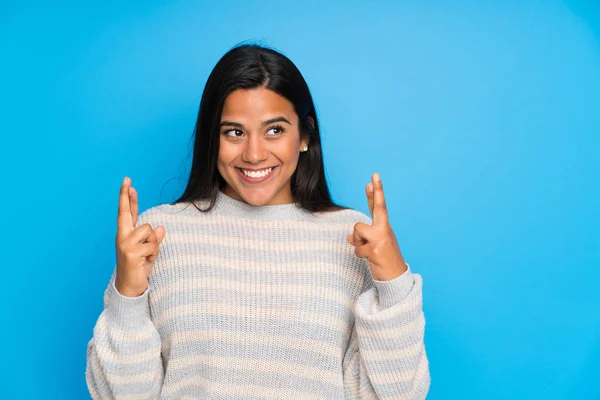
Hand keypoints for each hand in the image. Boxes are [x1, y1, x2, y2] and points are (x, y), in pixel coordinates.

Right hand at [115, 177, 165, 296]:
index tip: (128, 182)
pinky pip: (152, 245)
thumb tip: (161, 227)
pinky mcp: (130, 252)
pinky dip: (153, 254)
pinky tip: (146, 262)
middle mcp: (123, 236)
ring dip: (154, 245)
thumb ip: (153, 238)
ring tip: (147, 256)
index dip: (128, 198)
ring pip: (149, 231)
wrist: (129, 287)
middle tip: (127, 179)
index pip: (128, 212)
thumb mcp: (149, 251)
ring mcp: (124, 243)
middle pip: (126, 212)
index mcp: (126, 234)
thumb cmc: (138, 268)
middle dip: (126, 195)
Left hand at [347, 172, 406, 280]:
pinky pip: (358, 247)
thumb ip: (362, 239)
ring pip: (358, 229)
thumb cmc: (384, 261)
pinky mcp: (376, 249)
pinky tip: (369, 259)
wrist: (396, 278)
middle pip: (379, 207)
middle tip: (375, 174)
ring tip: (368, 250)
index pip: (378, 206)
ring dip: (358, 241)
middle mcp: (384, 230)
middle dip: (377, 191)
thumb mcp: (373, 247)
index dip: (376, 192)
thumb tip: (349, 238)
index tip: (374, 176)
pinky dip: (359, 254)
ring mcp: (381, 239)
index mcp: (384, 227)